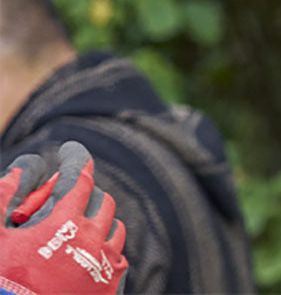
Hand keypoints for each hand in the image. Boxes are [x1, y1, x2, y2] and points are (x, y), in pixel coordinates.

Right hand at [0, 140, 127, 294]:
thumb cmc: (0, 281)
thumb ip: (4, 197)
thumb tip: (19, 170)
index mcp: (63, 224)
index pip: (80, 177)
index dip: (75, 159)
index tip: (70, 151)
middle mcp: (90, 241)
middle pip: (101, 201)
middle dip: (85, 195)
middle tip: (67, 199)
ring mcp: (102, 265)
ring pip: (114, 228)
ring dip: (98, 222)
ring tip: (78, 228)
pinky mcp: (110, 287)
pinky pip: (118, 256)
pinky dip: (105, 250)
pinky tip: (88, 254)